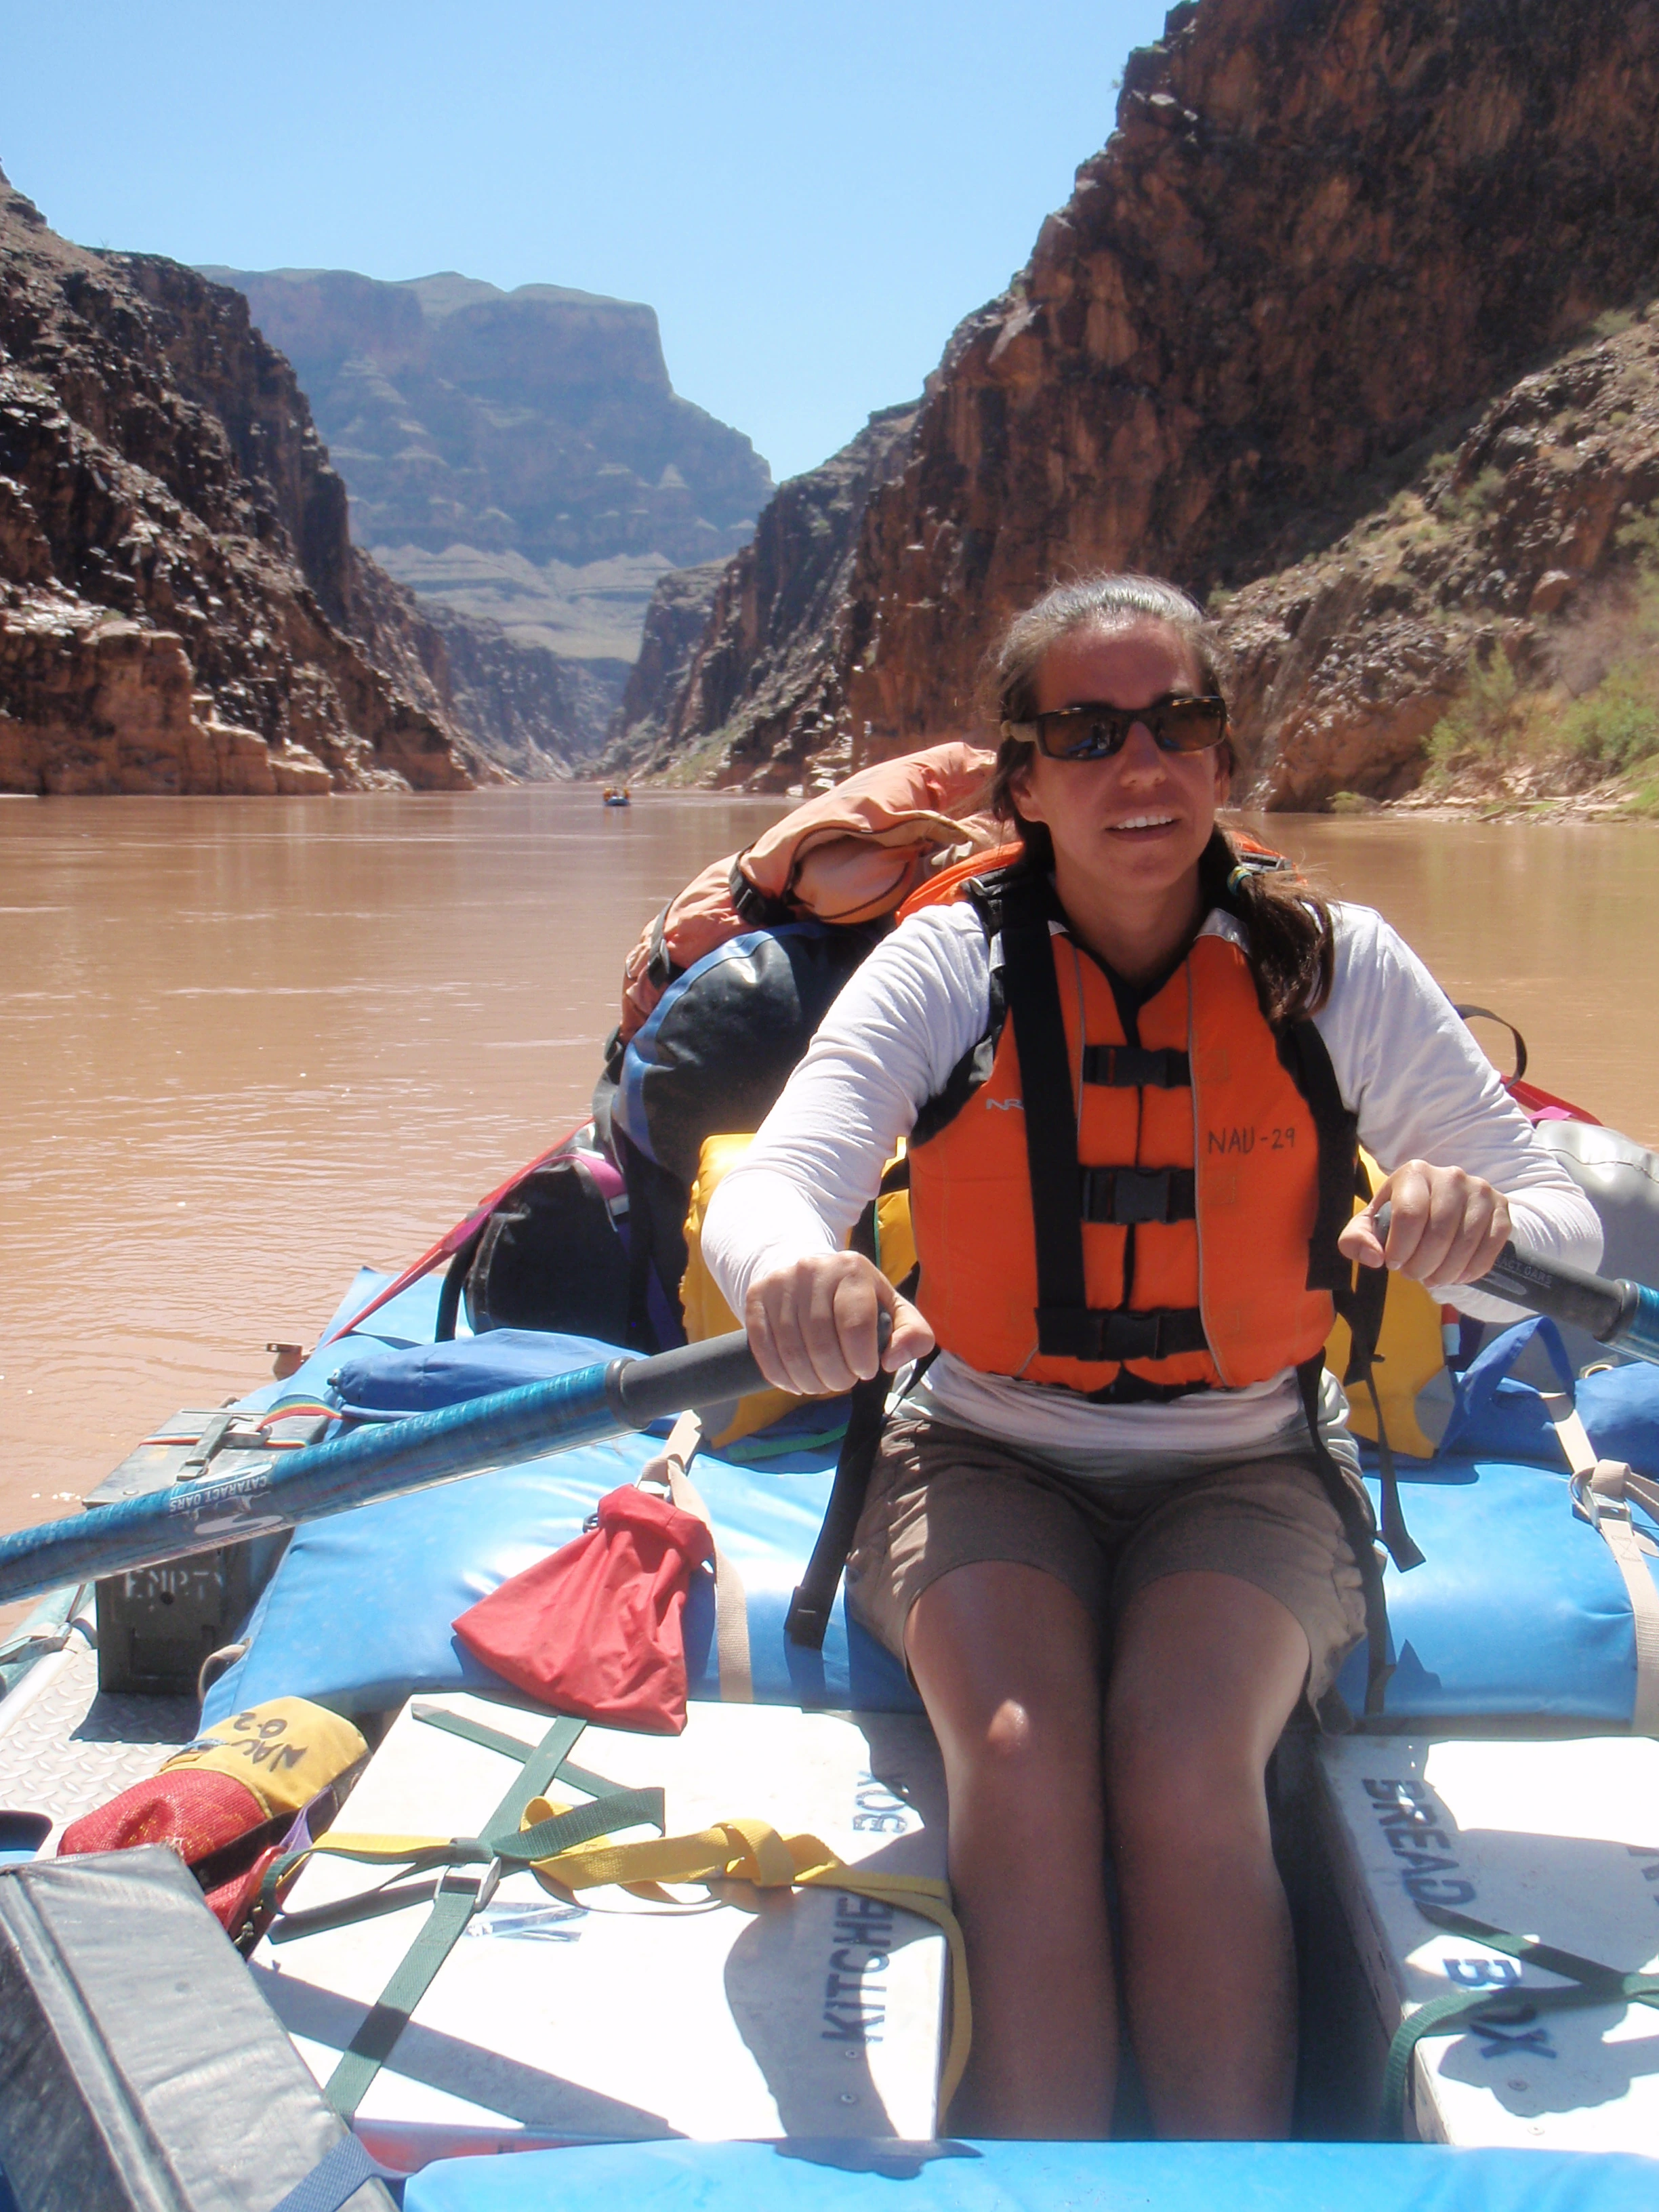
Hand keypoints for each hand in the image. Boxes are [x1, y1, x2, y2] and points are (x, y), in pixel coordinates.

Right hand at [743, 1250, 935, 1395]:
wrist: (808, 1271)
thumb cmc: (856, 1298)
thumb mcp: (893, 1309)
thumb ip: (913, 1334)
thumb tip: (891, 1360)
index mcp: (852, 1269)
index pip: (856, 1325)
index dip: (861, 1359)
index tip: (865, 1371)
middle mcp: (813, 1269)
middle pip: (821, 1342)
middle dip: (835, 1376)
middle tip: (843, 1382)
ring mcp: (780, 1282)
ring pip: (791, 1349)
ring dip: (808, 1380)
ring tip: (821, 1385)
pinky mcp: (756, 1297)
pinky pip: (763, 1347)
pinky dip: (780, 1376)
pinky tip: (795, 1383)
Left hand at [1336, 1159, 1510, 1285]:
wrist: (1441, 1205)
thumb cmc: (1399, 1217)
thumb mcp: (1371, 1225)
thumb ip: (1356, 1240)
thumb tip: (1374, 1258)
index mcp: (1414, 1172)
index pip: (1409, 1215)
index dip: (1400, 1248)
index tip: (1393, 1264)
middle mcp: (1450, 1175)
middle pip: (1439, 1232)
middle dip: (1422, 1265)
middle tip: (1414, 1275)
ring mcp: (1479, 1190)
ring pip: (1466, 1242)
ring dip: (1446, 1272)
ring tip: (1433, 1278)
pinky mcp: (1501, 1207)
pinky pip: (1491, 1246)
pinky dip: (1472, 1270)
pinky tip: (1457, 1275)